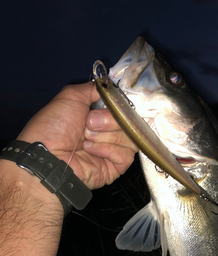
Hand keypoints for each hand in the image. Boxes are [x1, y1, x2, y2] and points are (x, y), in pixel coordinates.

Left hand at [17, 82, 137, 189]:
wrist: (49, 155)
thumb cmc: (55, 127)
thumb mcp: (71, 96)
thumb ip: (93, 89)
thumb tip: (110, 88)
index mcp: (100, 116)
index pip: (125, 108)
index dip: (122, 106)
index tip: (112, 103)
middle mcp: (109, 132)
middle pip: (130, 122)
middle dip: (109, 120)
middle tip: (89, 123)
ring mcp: (113, 150)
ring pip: (130, 137)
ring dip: (107, 135)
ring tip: (87, 139)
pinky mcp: (116, 167)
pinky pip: (126, 155)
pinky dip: (108, 150)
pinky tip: (90, 151)